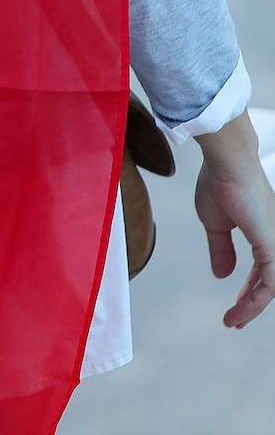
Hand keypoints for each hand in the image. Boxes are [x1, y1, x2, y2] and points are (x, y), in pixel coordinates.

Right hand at [195, 111, 274, 327]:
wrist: (227, 164)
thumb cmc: (219, 182)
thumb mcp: (215, 223)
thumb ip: (220, 249)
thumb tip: (222, 274)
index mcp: (261, 232)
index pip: (261, 270)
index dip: (248, 290)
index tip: (233, 306)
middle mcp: (272, 239)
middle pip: (267, 282)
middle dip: (250, 304)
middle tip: (235, 320)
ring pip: (270, 287)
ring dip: (251, 307)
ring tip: (234, 320)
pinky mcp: (273, 247)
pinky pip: (269, 285)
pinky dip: (254, 301)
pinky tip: (240, 309)